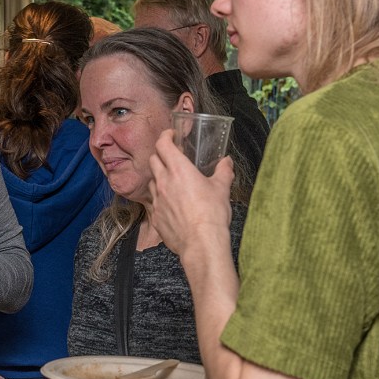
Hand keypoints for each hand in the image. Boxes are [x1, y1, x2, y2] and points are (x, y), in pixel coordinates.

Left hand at [148, 130, 233, 257]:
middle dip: (160, 155)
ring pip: (152, 181)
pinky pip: (154, 202)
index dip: (165, 136)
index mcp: (179, 170)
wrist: (201, 243)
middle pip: (153, 160)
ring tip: (172, 181)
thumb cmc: (211, 214)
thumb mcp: (222, 189)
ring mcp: (157, 200)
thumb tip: (226, 162)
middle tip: (171, 157)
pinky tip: (172, 203)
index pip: (163, 145)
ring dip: (159, 177)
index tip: (170, 135)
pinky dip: (160, 198)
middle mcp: (164, 182)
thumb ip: (223, 171)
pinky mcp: (156, 217)